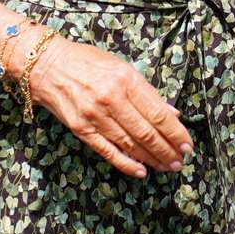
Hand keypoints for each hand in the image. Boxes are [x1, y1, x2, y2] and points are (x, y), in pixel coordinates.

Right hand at [27, 32, 193, 179]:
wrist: (47, 65)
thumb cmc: (87, 62)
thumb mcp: (122, 68)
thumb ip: (147, 92)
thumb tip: (172, 113)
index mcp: (127, 80)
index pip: (159, 113)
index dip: (176, 133)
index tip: (188, 144)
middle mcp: (112, 99)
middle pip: (147, 132)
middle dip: (168, 150)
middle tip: (181, 161)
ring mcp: (95, 116)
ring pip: (130, 144)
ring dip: (152, 158)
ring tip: (167, 167)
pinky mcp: (80, 129)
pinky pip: (108, 151)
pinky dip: (126, 163)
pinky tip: (141, 171)